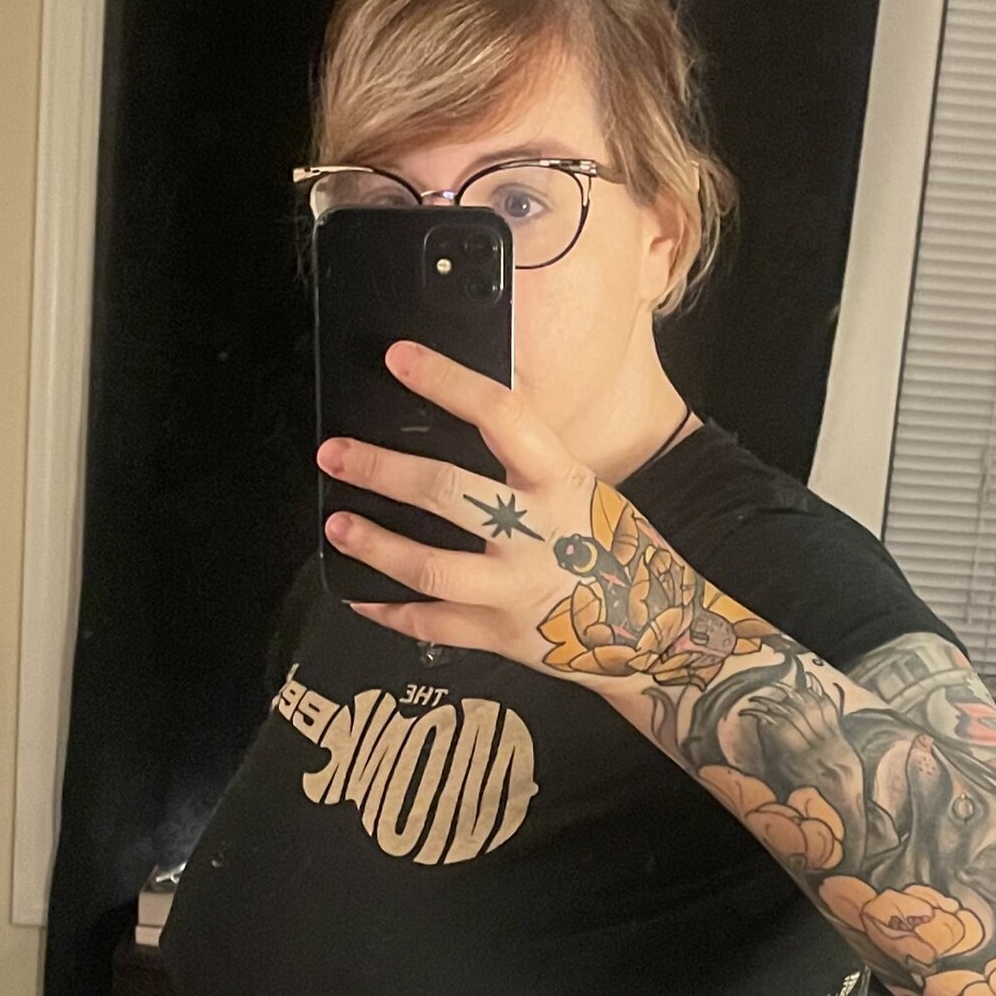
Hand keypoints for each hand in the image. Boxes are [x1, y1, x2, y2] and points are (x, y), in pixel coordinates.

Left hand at [317, 340, 611, 674]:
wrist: (659, 630)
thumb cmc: (616, 549)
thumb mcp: (583, 490)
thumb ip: (527, 468)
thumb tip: (456, 428)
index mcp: (561, 481)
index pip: (500, 414)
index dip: (446, 381)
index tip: (400, 359)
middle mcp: (537, 533)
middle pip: (446, 491)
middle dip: (381, 469)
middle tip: (336, 455)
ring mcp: (516, 590)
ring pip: (429, 566)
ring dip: (375, 544)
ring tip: (337, 526)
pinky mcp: (502, 637)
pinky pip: (431, 625)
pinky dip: (388, 609)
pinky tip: (358, 592)